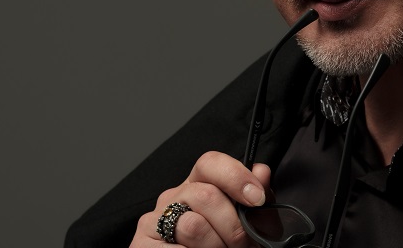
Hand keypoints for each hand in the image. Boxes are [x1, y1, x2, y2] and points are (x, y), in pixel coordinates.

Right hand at [130, 151, 271, 246]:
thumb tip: (261, 172)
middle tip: (242, 245)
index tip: (257, 199)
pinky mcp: (141, 243)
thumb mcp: (249, 226)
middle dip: (233, 226)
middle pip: (207, 195)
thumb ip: (258, 203)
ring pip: (193, 226)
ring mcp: (154, 220)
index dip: (236, 176)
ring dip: (216, 246)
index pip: (210, 163)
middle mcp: (174, 197)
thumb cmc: (226, 246)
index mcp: (199, 185)